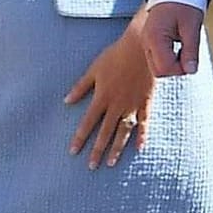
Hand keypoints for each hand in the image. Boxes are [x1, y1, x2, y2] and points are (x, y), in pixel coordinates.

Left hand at [65, 26, 154, 169]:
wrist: (143, 46)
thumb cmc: (115, 55)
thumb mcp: (94, 69)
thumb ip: (80, 87)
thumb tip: (66, 101)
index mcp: (102, 96)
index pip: (88, 122)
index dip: (80, 138)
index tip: (73, 152)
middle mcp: (117, 104)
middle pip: (105, 132)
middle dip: (97, 150)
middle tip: (91, 166)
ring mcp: (133, 105)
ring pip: (123, 131)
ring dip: (116, 148)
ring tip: (110, 163)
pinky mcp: (146, 102)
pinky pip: (144, 122)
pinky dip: (142, 135)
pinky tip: (139, 148)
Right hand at [140, 0, 204, 77]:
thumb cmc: (184, 6)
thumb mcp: (192, 26)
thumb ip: (191, 50)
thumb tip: (191, 71)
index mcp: (155, 38)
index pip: (165, 68)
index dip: (181, 68)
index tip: (191, 57)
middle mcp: (147, 42)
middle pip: (160, 71)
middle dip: (176, 68)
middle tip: (188, 52)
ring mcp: (147, 43)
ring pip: (158, 68)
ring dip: (173, 64)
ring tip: (183, 47)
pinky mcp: (150, 44)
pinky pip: (158, 60)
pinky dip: (170, 59)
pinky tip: (178, 47)